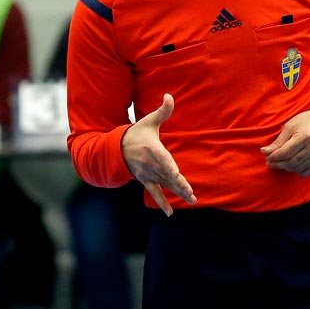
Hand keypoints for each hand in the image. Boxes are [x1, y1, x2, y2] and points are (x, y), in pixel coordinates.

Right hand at [121, 93, 195, 214]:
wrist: (117, 147)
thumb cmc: (137, 133)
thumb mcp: (149, 121)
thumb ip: (162, 111)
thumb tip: (169, 95)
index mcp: (152, 149)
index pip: (162, 159)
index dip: (169, 167)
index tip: (176, 174)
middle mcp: (150, 164)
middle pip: (167, 176)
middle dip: (180, 185)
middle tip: (191, 194)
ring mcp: (147, 174)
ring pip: (165, 185)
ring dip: (177, 193)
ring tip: (192, 200)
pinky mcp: (145, 180)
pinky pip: (154, 193)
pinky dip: (162, 203)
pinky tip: (170, 213)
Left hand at [261, 108, 309, 176]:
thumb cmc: (305, 122)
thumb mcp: (290, 127)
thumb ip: (278, 141)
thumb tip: (264, 152)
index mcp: (305, 137)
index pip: (285, 153)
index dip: (274, 157)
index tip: (267, 157)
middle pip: (291, 162)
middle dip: (278, 164)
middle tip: (270, 163)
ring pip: (298, 168)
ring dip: (286, 168)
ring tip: (279, 163)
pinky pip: (307, 172)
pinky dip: (297, 171)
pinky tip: (291, 165)